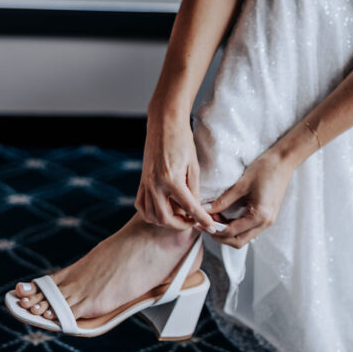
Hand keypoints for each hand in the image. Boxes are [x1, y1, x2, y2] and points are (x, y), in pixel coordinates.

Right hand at [134, 110, 215, 231]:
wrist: (164, 125)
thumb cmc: (182, 141)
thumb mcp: (194, 166)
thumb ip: (194, 190)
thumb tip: (197, 208)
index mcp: (171, 179)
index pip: (189, 208)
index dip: (202, 219)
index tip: (211, 226)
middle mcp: (155, 184)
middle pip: (166, 218)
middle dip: (181, 225)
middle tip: (193, 222)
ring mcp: (146, 184)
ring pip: (152, 216)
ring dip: (166, 222)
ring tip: (180, 217)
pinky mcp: (142, 181)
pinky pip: (142, 205)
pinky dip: (151, 214)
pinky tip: (163, 210)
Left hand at [204, 148, 294, 248]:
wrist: (284, 161)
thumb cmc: (266, 169)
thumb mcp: (242, 184)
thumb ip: (223, 200)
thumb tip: (206, 209)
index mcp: (260, 216)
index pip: (232, 232)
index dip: (214, 229)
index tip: (201, 222)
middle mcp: (265, 223)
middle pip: (238, 241)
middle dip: (220, 236)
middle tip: (206, 224)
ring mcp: (267, 221)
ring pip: (243, 237)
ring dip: (227, 232)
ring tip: (214, 218)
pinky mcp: (267, 217)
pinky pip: (248, 229)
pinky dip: (235, 227)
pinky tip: (225, 216)